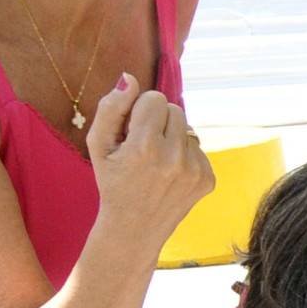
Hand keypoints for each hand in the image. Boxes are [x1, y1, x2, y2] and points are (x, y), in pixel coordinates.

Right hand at [84, 74, 212, 243]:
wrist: (134, 228)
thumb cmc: (112, 181)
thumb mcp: (97, 144)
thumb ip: (110, 107)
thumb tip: (130, 78)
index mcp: (144, 147)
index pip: (155, 98)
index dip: (140, 111)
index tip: (131, 131)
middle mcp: (174, 158)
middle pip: (175, 109)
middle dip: (158, 121)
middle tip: (143, 147)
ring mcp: (195, 170)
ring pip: (188, 128)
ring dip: (172, 138)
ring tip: (156, 162)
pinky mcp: (208, 179)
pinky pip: (198, 148)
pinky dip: (184, 155)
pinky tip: (169, 174)